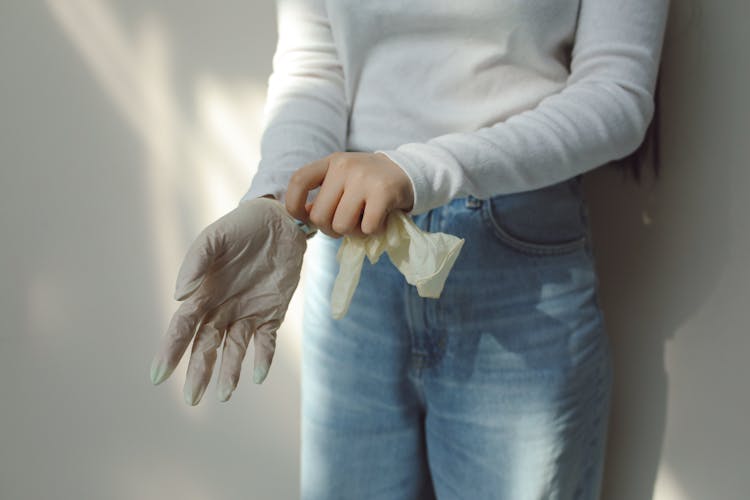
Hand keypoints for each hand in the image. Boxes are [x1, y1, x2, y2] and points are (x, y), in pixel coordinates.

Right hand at [149, 197, 306, 404]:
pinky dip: (262, 357)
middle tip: (193, 399)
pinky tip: (258, 375)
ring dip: (229, 371)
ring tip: (225, 394)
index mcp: (202, 293)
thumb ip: (196, 262)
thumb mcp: (215, 238)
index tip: (159, 375)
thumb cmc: (242, 227)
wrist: (281, 220)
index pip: (182, 327)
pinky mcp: (272, 313)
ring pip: (234, 349)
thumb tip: (180, 295)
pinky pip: (266, 341)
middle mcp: (221, 308)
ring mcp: (247, 313)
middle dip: (198, 372)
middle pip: (205, 346)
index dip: (170, 351)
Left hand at [285, 152, 413, 238]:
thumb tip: (305, 217)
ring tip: (365, 221)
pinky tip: (380, 220)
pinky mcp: (384, 192)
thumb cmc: (369, 183)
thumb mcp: (344, 180)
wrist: (408, 172)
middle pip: (320, 216)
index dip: (294, 206)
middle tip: (348, 224)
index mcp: (331, 162)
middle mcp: (345, 166)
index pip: (299, 181)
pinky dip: (373, 231)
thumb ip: (325, 196)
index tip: (305, 217)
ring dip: (354, 232)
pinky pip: (367, 228)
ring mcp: (364, 178)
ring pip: (342, 225)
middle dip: (331, 229)